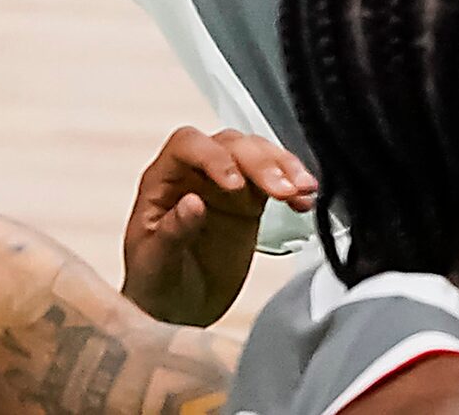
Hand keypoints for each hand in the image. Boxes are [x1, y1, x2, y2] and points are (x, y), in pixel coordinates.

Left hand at [118, 127, 315, 327]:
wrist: (175, 312)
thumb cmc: (153, 284)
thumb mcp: (154, 264)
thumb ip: (171, 231)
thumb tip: (192, 202)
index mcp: (163, 180)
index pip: (188, 146)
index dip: (213, 157)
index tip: (235, 184)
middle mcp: (194, 174)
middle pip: (230, 145)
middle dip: (259, 162)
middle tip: (283, 189)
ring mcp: (223, 186)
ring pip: (255, 154)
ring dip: (282, 167)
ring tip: (303, 189)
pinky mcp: (248, 202)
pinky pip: (274, 180)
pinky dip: (292, 186)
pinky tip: (305, 199)